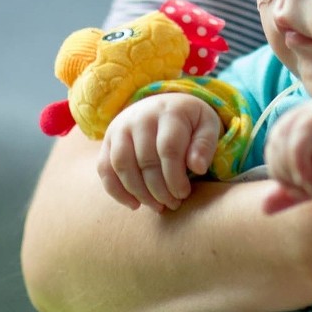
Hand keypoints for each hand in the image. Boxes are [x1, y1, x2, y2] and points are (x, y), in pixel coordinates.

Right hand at [98, 93, 220, 212]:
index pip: (168, 149)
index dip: (175, 177)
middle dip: (160, 190)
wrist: (164, 105)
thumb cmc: (189, 121)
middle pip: (145, 160)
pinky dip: (117, 191)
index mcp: (169, 111)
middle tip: (172, 204)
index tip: (184, 193)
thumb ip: (205, 144)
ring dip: (139, 193)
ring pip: (122, 165)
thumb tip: (198, 167)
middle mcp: (141, 116)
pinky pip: (104, 168)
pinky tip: (134, 205)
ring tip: (157, 206)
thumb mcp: (207, 125)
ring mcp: (121, 127)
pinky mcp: (108, 140)